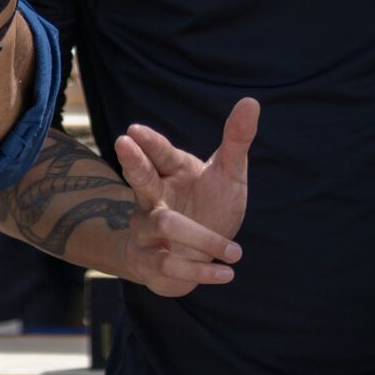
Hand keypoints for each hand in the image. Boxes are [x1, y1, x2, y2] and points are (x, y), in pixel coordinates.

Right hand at [112, 99, 255, 299]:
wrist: (191, 255)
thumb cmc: (209, 206)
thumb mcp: (228, 174)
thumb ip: (236, 141)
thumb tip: (251, 101)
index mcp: (169, 171)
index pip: (158, 153)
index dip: (147, 143)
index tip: (134, 131)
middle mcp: (152, 197)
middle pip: (140, 178)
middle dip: (133, 162)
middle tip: (122, 143)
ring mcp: (147, 229)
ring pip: (163, 224)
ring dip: (200, 237)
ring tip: (236, 251)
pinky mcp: (150, 262)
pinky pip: (169, 264)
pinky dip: (200, 270)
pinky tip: (227, 273)